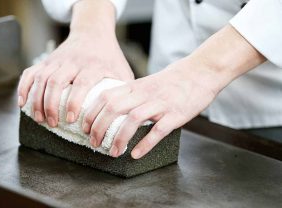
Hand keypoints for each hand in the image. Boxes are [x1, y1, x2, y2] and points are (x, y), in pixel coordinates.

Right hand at [17, 0, 133, 126]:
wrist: (93, 32)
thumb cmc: (109, 56)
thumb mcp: (121, 71)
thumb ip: (122, 91)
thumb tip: (125, 117)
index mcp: (93, 65)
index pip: (81, 83)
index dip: (74, 102)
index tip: (70, 119)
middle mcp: (72, 62)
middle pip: (56, 82)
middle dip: (51, 105)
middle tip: (52, 123)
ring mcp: (57, 60)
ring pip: (41, 78)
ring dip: (37, 100)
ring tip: (39, 118)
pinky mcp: (46, 60)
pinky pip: (30, 72)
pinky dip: (23, 87)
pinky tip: (22, 102)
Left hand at [83, 24, 265, 158]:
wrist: (200, 72)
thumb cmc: (171, 81)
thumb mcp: (146, 83)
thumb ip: (130, 94)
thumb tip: (111, 108)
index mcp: (135, 86)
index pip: (105, 97)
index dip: (91, 113)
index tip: (84, 128)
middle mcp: (144, 94)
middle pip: (113, 108)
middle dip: (99, 127)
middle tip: (94, 144)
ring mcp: (160, 104)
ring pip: (132, 119)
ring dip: (119, 138)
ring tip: (112, 152)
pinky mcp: (176, 114)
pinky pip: (158, 130)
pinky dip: (145, 144)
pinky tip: (135, 154)